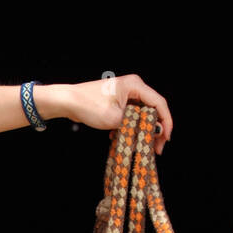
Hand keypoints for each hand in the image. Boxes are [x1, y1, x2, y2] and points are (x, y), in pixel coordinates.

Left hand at [47, 75, 172, 153]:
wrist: (66, 101)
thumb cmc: (88, 105)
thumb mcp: (116, 119)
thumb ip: (139, 126)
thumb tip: (158, 131)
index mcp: (135, 85)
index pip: (159, 103)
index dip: (166, 122)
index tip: (166, 138)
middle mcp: (133, 86)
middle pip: (153, 109)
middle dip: (154, 129)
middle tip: (156, 147)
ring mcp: (126, 92)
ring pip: (142, 114)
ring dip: (141, 130)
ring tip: (139, 146)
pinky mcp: (119, 100)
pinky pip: (132, 114)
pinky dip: (131, 127)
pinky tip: (122, 138)